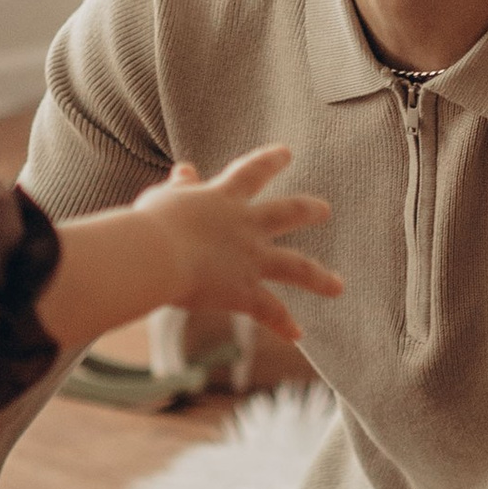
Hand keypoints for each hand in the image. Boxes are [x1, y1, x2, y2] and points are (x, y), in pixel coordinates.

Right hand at [138, 144, 338, 339]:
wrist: (155, 255)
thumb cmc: (149, 225)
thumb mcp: (164, 198)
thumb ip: (180, 187)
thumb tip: (186, 170)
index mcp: (223, 198)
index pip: (252, 172)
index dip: (270, 161)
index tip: (286, 153)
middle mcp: (246, 226)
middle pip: (287, 213)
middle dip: (308, 210)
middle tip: (326, 210)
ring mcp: (250, 259)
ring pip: (296, 266)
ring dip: (319, 277)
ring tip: (337, 286)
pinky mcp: (245, 291)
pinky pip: (270, 310)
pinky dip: (283, 324)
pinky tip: (297, 335)